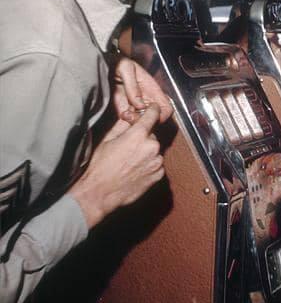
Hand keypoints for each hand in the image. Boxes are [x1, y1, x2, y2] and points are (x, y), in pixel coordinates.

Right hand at [70, 103, 164, 227]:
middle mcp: (152, 147)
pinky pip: (157, 164)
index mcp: (138, 135)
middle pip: (151, 135)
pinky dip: (149, 164)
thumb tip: (130, 115)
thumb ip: (122, 125)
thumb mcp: (107, 140)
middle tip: (128, 146)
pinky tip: (135, 169)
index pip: (152, 114)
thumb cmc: (99, 167)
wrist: (99, 194)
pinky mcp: (159, 175)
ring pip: (154, 150)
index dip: (152, 110)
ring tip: (129, 161)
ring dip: (146, 152)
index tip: (153, 108)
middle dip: (143, 137)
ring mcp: (157, 162)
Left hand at [113, 56, 172, 123]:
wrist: (104, 65)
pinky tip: (122, 115)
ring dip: (135, 122)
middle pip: (155, 118)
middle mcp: (147, 99)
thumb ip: (132, 85)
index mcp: (152, 89)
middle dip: (145, 121)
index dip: (161, 115)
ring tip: (125, 114)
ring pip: (143, 122)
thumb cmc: (116, 62)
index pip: (166, 108)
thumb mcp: (125, 68)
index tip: (150, 117)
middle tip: (132, 116)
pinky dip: (127, 122)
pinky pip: (131, 121)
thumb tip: (140, 105)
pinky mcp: (125, 109)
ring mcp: (136, 105)